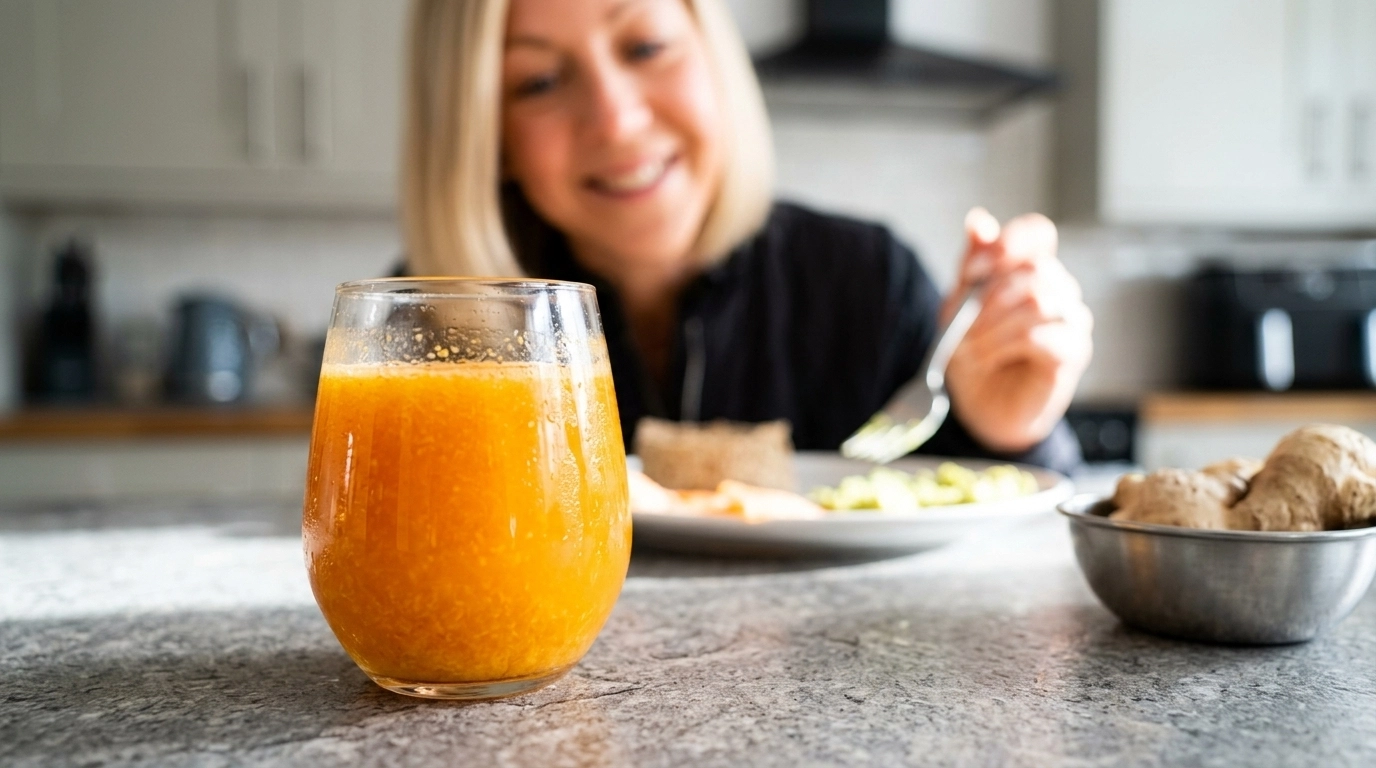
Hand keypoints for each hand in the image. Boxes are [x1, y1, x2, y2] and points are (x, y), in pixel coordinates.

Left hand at [941, 207, 1092, 452]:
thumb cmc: (974, 353)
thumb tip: (978, 220)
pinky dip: (1005, 346)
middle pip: (1035, 268)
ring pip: (1040, 301)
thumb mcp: (960, 305)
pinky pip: (1043, 336)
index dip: (1006, 244)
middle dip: (988, 296)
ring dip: (993, 325)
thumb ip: (972, 265)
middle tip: (961, 325)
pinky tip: (987, 359)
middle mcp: (1058, 288)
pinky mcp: (1074, 352)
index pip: (1036, 232)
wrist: (982, 406)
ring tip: (970, 347)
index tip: (972, 270)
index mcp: (1031, 268)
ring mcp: (1071, 319)